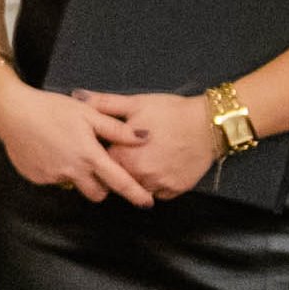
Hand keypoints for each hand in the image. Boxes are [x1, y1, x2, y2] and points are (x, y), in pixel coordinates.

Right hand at [0, 82, 154, 205]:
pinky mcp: (36, 178)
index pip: (119, 181)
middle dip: (102, 187)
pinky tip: (49, 151)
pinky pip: (54, 180)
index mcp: (89, 155)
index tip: (147, 203)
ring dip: (78, 177)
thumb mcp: (88, 113)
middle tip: (97, 168)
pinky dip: (56, 170)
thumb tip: (145, 137)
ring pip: (74, 186)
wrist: (12, 112)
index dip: (135, 193)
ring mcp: (52, 176)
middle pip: (96, 193)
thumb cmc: (52, 109)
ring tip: (68, 153)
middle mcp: (72, 171)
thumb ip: (117, 130)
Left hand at [85, 89, 224, 199]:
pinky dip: (156, 184)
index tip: (112, 144)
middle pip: (118, 177)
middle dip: (120, 166)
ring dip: (138, 177)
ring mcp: (158, 185)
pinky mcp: (176, 190)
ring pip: (138, 187)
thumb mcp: (136, 104)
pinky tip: (160, 167)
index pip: (100, 162)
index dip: (105, 152)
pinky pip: (158, 193)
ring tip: (147, 158)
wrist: (210, 123)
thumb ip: (104, 104)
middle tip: (133, 150)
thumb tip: (78, 97)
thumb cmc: (172, 112)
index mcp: (123, 156)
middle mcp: (138, 176)